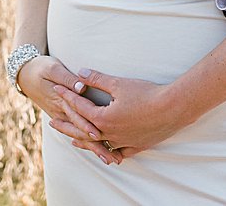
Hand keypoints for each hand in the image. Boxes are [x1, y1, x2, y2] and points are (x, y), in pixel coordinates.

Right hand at [17, 56, 122, 164]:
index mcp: (60, 101)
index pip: (76, 115)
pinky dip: (86, 143)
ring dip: (93, 148)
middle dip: (94, 144)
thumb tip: (81, 87)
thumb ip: (68, 79)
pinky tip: (97, 150)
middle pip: (79, 131)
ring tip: (109, 159)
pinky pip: (74, 132)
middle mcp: (60, 112)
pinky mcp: (61, 117)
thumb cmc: (41, 68)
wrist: (25, 75)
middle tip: (110, 157)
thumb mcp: (53, 68)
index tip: (99, 135)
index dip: (87, 125)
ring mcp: (60, 116)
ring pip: (78, 135)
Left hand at [54, 68, 192, 157]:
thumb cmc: (146, 94)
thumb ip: (97, 79)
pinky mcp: (137, 145)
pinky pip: (119, 151)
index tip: (57, 90)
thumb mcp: (119, 83)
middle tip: (52, 123)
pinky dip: (109, 151)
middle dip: (67, 125)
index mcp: (103, 118)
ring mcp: (124, 142)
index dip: (67, 97)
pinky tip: (106, 152)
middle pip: (83, 130)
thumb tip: (81, 73)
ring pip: (99, 144)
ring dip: (84, 141)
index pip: (80, 107)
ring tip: (72, 141)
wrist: (173, 108)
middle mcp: (110, 133)